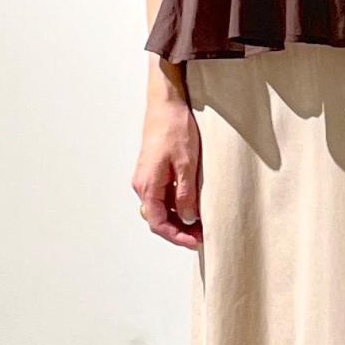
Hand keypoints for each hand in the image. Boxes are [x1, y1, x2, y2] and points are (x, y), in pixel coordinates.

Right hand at [133, 92, 202, 248]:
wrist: (166, 103)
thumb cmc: (174, 128)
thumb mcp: (186, 164)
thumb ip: (186, 194)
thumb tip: (188, 218)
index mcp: (147, 185)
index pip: (158, 223)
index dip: (177, 236)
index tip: (196, 241)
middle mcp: (142, 184)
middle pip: (157, 218)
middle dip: (179, 230)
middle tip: (201, 236)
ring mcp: (147, 178)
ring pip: (160, 208)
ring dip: (178, 219)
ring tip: (200, 223)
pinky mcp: (153, 171)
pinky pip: (162, 196)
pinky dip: (176, 205)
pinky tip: (193, 205)